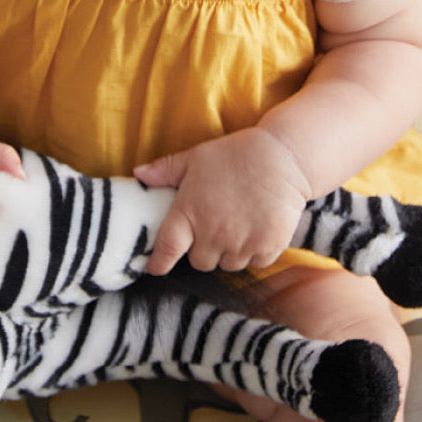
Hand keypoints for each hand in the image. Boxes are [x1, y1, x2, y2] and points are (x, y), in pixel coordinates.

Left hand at [133, 128, 311, 274]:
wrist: (283, 157)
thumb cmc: (234, 155)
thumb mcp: (196, 157)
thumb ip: (165, 169)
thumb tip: (138, 174)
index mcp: (189, 211)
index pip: (167, 248)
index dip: (158, 262)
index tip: (155, 267)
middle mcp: (212, 233)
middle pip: (200, 262)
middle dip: (204, 249)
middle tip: (214, 226)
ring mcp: (240, 243)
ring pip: (228, 265)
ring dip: (229, 252)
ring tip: (238, 223)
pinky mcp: (266, 248)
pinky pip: (254, 264)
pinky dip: (254, 253)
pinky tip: (257, 228)